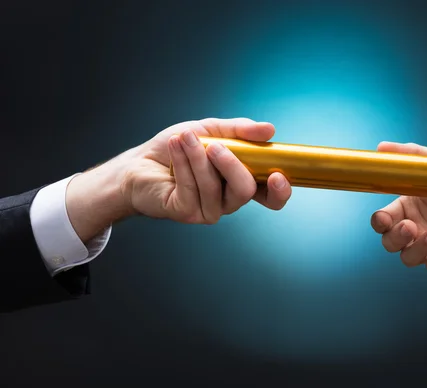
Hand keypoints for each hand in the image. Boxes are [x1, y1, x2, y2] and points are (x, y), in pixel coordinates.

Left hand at [66, 118, 291, 241]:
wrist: (139, 161)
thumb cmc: (177, 148)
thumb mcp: (211, 130)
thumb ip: (240, 131)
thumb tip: (270, 129)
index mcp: (240, 182)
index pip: (269, 196)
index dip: (279, 191)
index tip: (277, 174)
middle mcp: (227, 200)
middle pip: (244, 191)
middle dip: (232, 165)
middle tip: (215, 145)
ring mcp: (208, 209)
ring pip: (215, 187)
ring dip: (199, 157)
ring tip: (185, 137)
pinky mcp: (186, 212)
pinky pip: (191, 189)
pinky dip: (183, 163)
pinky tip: (175, 147)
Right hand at [370, 142, 426, 272]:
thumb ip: (412, 156)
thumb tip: (382, 147)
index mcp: (411, 206)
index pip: (384, 219)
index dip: (379, 221)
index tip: (383, 218)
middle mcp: (419, 227)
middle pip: (390, 242)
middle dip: (394, 237)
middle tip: (409, 226)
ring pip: (408, 257)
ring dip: (416, 248)